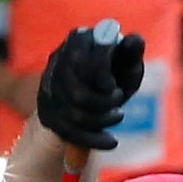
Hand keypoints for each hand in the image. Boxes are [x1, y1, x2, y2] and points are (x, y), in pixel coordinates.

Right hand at [34, 21, 144, 150]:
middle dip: (103, 103)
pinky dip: (94, 139)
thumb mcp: (127, 63)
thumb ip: (131, 53)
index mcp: (77, 41)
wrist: (96, 97)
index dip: (100, 76)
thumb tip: (135, 40)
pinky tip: (111, 141)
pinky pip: (68, 133)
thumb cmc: (117, 73)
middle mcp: (57, 62)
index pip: (80, 60)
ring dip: (102, 119)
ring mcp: (48, 88)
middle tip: (119, 98)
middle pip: (75, 92)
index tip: (115, 86)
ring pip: (73, 114)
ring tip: (119, 114)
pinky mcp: (47, 112)